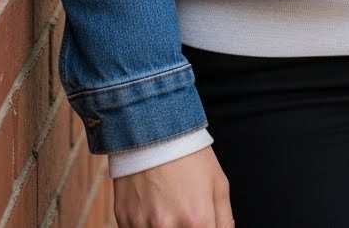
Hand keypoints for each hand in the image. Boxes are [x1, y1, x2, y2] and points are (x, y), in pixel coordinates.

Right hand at [113, 146, 233, 226]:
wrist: (152, 129)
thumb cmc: (189, 156)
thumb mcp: (218, 184)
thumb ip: (224, 221)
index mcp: (197, 220)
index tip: (199, 225)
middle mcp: (168, 227)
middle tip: (182, 217)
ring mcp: (143, 226)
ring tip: (167, 210)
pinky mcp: (124, 221)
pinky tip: (151, 211)